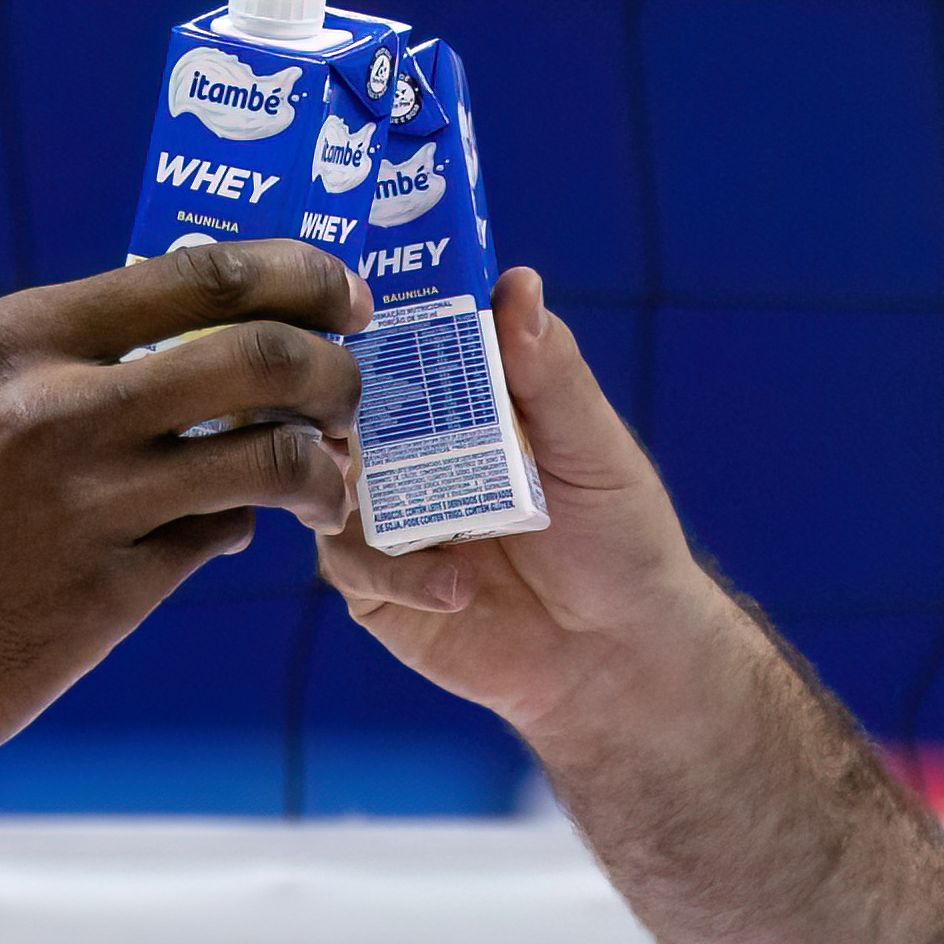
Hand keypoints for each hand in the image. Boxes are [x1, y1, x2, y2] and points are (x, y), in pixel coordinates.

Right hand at [0, 240, 371, 810]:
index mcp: (13, 339)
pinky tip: (227, 539)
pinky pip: (218, 543)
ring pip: (269, 454)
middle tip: (353, 394)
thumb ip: (41, 371)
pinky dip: (242, 535)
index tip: (344, 295)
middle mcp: (55, 404)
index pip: (200, 272)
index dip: (299, 276)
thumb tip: (158, 349)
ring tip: (326, 485)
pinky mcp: (103, 596)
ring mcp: (85, 502)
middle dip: (337, 370)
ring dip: (324, 468)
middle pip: (263, 352)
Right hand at [314, 266, 749, 749]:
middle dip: (337, 400)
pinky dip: (394, 570)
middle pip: (341, 402)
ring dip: (363, 492)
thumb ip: (550, 374)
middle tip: (358, 412)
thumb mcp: (592, 448)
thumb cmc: (620, 540)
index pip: (401, 338)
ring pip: (324, 478)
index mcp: (461, 401)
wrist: (616, 660)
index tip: (358, 298)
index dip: (374, 315)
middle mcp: (410, 449)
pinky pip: (347, 559)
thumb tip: (517, 282)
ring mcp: (385, 515)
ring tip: (435, 523)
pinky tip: (456, 585)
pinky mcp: (374, 584)